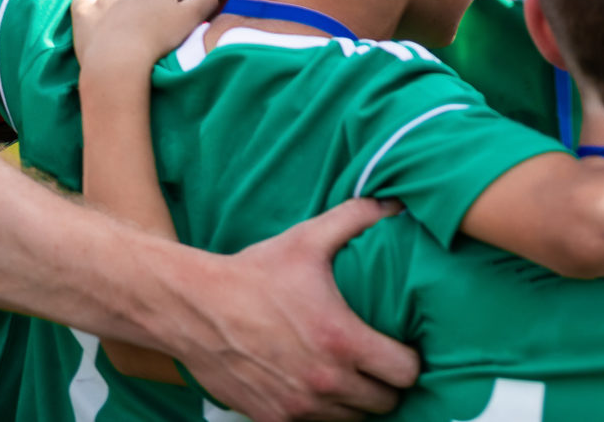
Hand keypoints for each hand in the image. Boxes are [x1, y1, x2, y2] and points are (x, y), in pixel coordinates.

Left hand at [74, 0, 216, 76]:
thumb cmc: (158, 40)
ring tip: (130, 38)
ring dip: (127, 12)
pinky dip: (95, 5)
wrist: (117, 61)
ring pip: (121, 0)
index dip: (180, 14)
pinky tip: (100, 19)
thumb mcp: (193, 18)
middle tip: (155, 39)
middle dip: (153, 12)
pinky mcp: (83, 10)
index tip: (176, 34)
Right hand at [173, 199, 418, 421]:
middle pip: (384, 404)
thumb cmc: (255, 273)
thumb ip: (357, 218)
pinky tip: (317, 389)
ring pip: (351, 420)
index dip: (409, 361)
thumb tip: (394, 203)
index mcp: (342, 341)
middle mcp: (324, 382)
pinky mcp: (271, 420)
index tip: (401, 348)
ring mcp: (297, 407)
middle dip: (386, 384)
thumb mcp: (308, 239)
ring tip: (349, 375)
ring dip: (354, 402)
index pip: (404, 373)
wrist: (194, 309)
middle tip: (378, 363)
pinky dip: (322, 414)